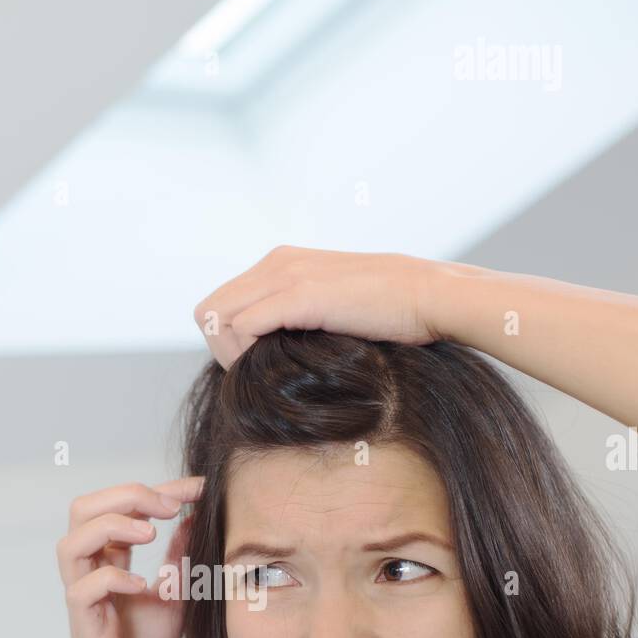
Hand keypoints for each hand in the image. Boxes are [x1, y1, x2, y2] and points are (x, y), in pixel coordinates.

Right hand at [56, 476, 204, 637]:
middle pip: (84, 508)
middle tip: (171, 504)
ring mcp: (82, 596)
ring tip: (152, 532)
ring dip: (113, 525)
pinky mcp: (84, 624)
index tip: (198, 487)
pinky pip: (84, 588)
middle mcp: (90, 571)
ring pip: (73, 540)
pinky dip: (113, 577)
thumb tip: (193, 518)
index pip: (122, 507)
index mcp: (110, 560)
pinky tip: (144, 586)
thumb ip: (179, 561)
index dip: (159, 489)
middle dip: (127, 494)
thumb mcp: (173, 599)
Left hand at [193, 246, 439, 368]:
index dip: (227, 341)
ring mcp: (286, 275)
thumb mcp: (334, 309)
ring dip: (231, 354)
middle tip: (253, 375)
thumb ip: (301, 318)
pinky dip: (248, 353)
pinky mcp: (300, 295)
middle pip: (207, 311)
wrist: (430, 296)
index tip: (256, 366)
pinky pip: (243, 326)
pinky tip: (276, 367)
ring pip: (215, 318)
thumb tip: (277, 354)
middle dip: (221, 349)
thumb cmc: (392, 313)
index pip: (220, 303)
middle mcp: (277, 262)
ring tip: (263, 374)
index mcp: (281, 263)